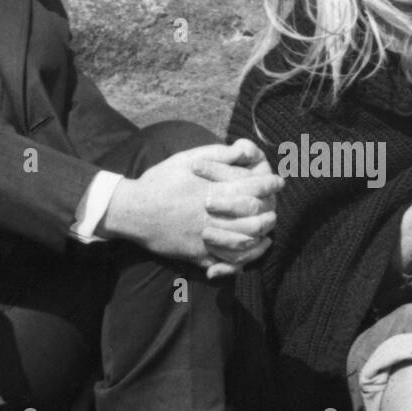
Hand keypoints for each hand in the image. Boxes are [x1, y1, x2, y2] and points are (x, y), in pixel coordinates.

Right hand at [103, 141, 280, 275]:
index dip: (270, 183)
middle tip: (274, 208)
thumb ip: (219, 154)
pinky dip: (243, 258)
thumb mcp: (187, 159)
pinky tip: (250, 250)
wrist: (132, 211)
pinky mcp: (198, 254)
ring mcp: (206, 238)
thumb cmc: (160, 181)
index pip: (253, 187)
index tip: (278, 181)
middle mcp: (213, 216)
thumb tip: (244, 149)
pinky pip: (226, 261)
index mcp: (214, 190)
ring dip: (260, 236)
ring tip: (267, 229)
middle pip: (255, 219)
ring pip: (245, 242)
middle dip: (269, 213)